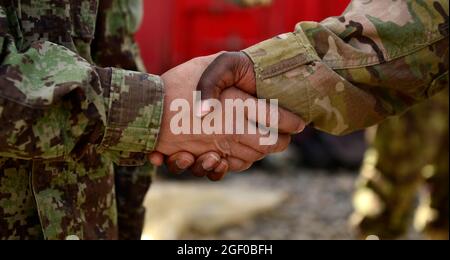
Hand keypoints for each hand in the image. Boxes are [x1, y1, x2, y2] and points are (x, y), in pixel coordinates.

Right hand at [149, 53, 304, 178]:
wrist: (145, 111)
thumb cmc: (176, 84)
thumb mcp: (207, 65)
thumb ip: (231, 73)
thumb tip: (252, 86)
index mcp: (238, 105)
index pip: (280, 119)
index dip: (293, 122)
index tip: (299, 122)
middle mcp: (233, 129)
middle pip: (273, 144)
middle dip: (283, 140)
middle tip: (286, 133)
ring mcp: (220, 147)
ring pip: (255, 157)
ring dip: (262, 151)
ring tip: (262, 140)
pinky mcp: (206, 158)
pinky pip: (232, 166)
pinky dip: (239, 162)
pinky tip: (236, 151)